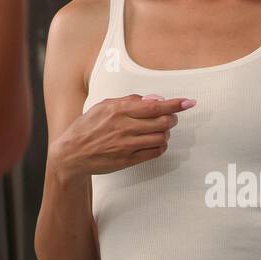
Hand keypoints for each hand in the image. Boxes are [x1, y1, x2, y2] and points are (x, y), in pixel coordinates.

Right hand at [50, 94, 193, 178]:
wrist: (72, 153)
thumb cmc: (88, 127)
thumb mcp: (103, 106)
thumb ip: (128, 101)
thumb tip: (154, 99)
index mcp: (118, 110)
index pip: (153, 106)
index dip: (174, 104)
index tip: (189, 102)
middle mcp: (124, 127)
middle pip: (162, 122)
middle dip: (172, 119)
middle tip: (170, 118)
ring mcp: (126, 145)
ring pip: (160, 138)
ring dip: (165, 133)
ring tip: (159, 131)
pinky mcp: (128, 160)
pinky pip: (154, 153)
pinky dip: (160, 146)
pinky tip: (155, 143)